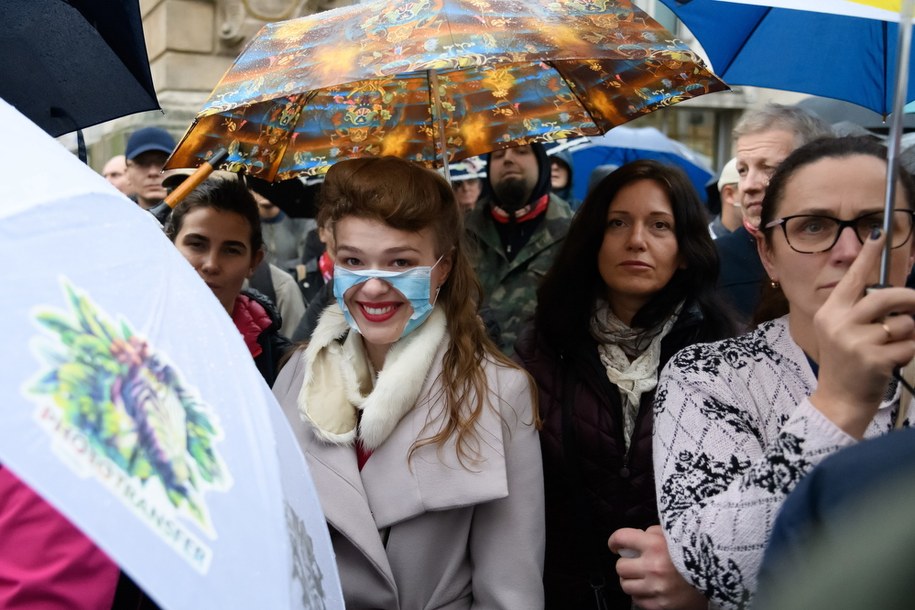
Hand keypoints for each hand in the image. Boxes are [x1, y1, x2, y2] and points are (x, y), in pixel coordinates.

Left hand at [609, 526, 706, 609]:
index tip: (615, 546)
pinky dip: (641, 595)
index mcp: (655, 545)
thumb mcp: (675, 534)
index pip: (621, 538)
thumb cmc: (694, 551)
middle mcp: (653, 567)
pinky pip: (638, 601)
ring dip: (632, 581)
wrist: (718, 575)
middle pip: (620, 567)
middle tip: (635, 564)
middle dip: (626, 564)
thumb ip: (653, 533)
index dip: (614, 541)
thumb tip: (635, 538)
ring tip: (642, 578)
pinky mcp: (661, 605)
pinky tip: (651, 589)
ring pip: (626, 585)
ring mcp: (657, 588)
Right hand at [810, 231, 914, 437]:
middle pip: (888, 296)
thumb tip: (896, 291)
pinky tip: (892, 361)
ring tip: (893, 346)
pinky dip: (908, 353)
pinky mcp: (874, 358)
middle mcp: (839, 322)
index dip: (868, 255)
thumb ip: (861, 309)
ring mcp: (855, 341)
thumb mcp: (842, 331)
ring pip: (904, 322)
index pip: (853, 278)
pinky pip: (909, 345)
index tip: (878, 233)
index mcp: (831, 312)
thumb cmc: (846, 362)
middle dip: (910, 301)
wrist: (838, 399)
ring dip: (908, 334)